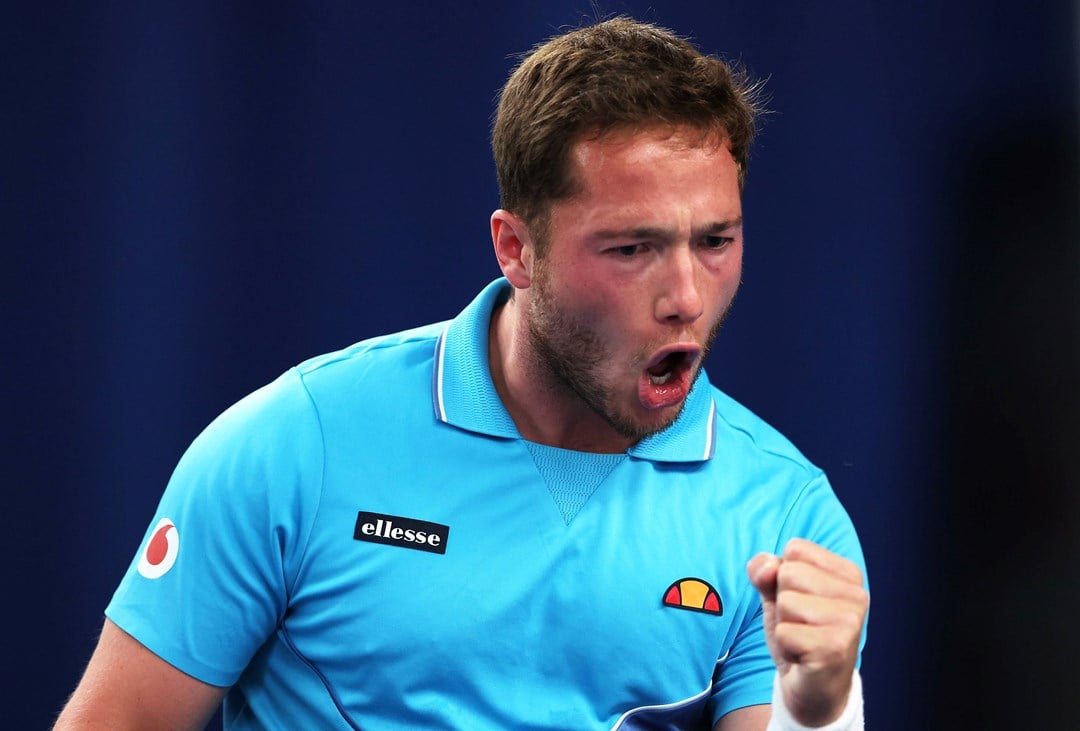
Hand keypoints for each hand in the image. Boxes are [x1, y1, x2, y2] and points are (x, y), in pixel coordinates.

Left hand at [746, 538, 867, 726]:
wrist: (814, 688)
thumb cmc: (800, 633)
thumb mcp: (777, 594)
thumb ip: (765, 570)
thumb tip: (767, 566)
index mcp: (848, 573)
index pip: (795, 548)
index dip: (784, 577)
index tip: (802, 601)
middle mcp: (857, 594)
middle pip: (788, 574)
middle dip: (783, 602)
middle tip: (801, 625)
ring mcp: (849, 622)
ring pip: (785, 602)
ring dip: (784, 625)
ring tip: (803, 640)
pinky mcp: (835, 649)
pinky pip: (783, 632)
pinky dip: (785, 647)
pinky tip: (803, 657)